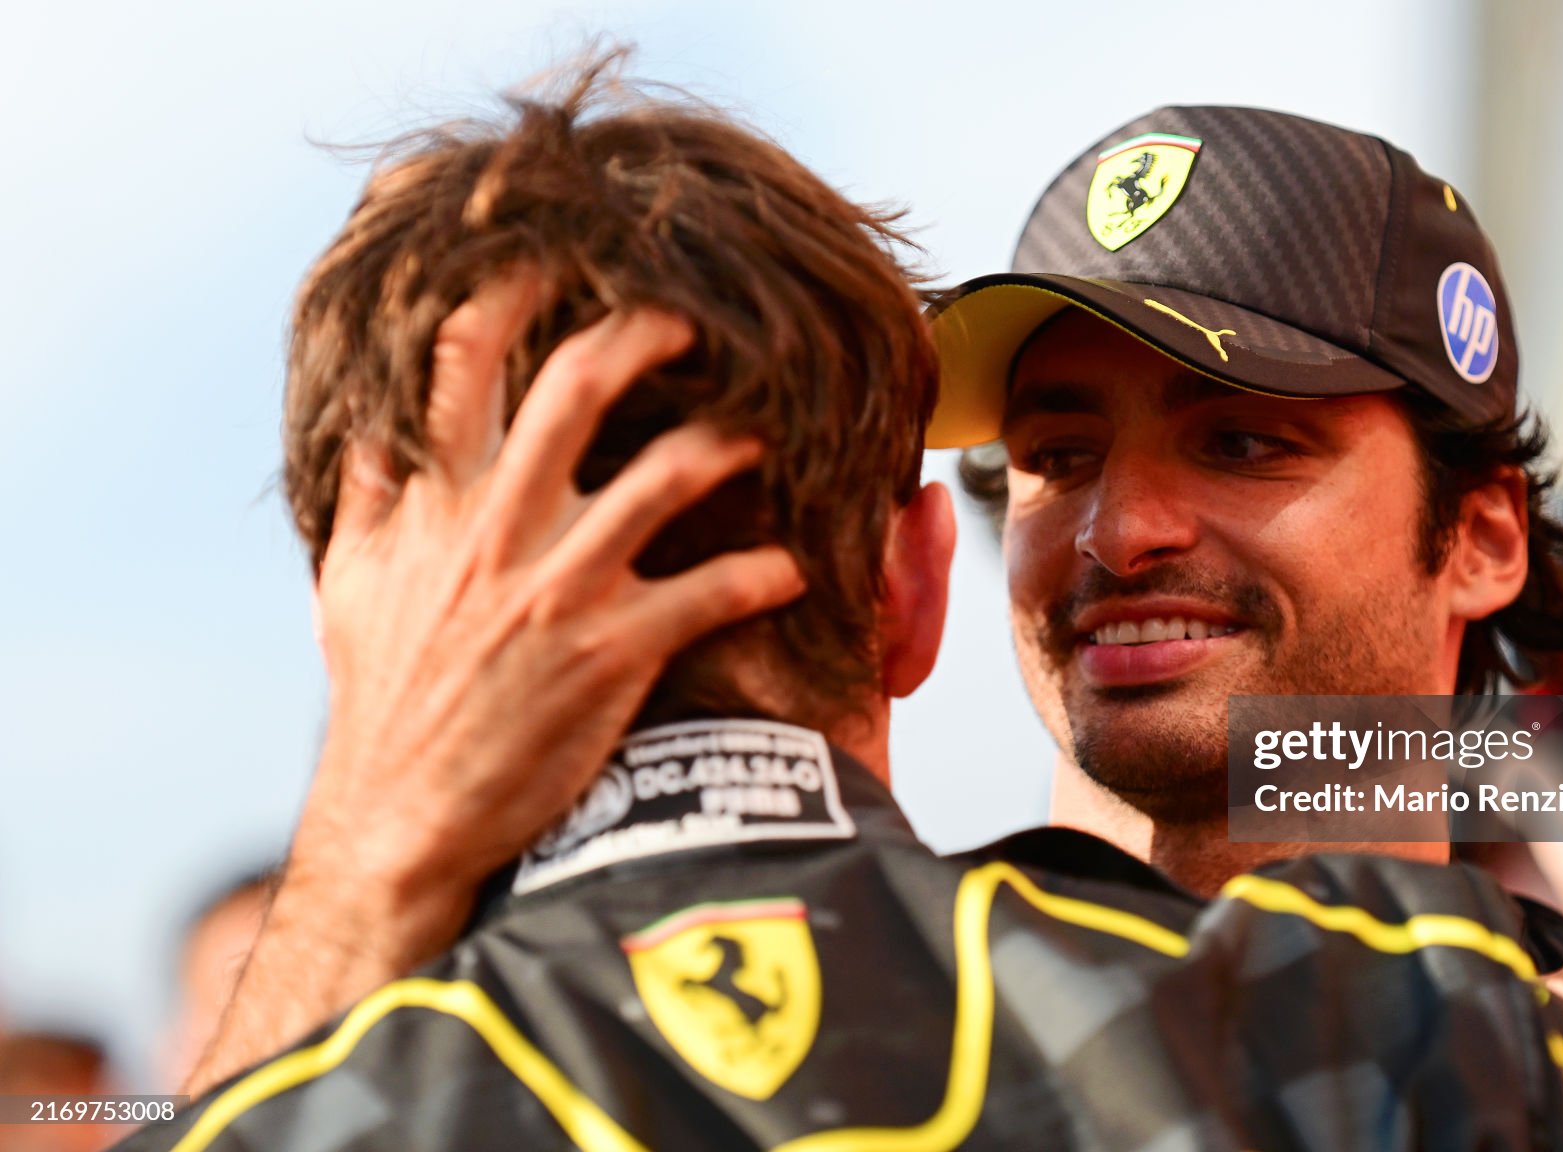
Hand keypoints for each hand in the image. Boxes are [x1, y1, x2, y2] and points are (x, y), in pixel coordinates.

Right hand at [187, 274, 802, 1092]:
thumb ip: (372, 489)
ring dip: (731, 441)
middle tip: (692, 318)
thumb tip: (375, 410)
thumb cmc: (384, 697)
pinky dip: (766, 570)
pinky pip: (716, 588)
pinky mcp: (617, 653)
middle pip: (578, 384)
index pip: (461, 361)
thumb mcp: (349, 581)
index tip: (550, 254)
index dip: (509, 289)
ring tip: (763, 434)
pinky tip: (792, 567)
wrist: (406, 820)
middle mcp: (497, 528)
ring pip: (668, 473)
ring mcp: (561, 588)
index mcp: (433, 502)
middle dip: (645, 331)